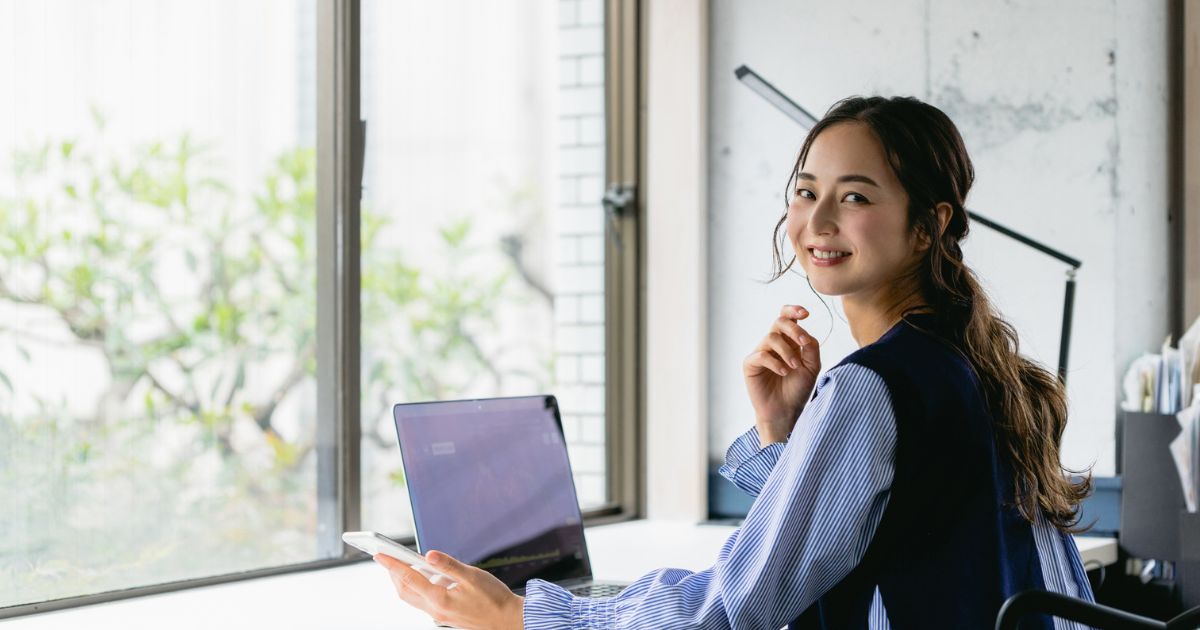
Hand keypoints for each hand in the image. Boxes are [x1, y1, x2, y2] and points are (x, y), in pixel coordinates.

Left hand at [375, 551, 523, 629]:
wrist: (507, 621)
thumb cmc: (494, 599)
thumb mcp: (473, 576)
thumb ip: (449, 565)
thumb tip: (429, 555)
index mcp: (440, 599)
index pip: (409, 579)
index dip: (392, 565)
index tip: (380, 555)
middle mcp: (435, 610)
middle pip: (404, 591)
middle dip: (392, 574)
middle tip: (385, 558)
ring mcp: (439, 615)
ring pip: (412, 598)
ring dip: (403, 582)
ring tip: (400, 565)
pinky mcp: (444, 616)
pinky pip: (422, 601)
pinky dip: (416, 588)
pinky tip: (423, 578)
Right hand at [742, 305, 820, 445]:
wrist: (785, 411)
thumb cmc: (798, 389)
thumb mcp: (812, 367)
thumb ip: (811, 348)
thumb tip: (805, 333)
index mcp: (789, 341)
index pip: (787, 317)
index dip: (794, 310)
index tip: (806, 313)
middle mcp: (774, 344)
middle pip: (779, 322)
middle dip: (793, 329)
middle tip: (803, 343)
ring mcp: (761, 353)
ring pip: (771, 338)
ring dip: (787, 351)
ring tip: (794, 367)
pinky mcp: (751, 364)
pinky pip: (761, 355)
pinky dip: (775, 362)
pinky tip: (783, 372)